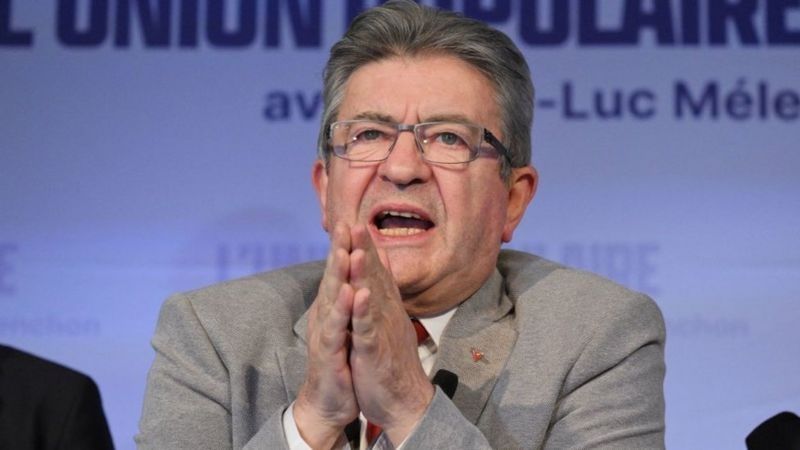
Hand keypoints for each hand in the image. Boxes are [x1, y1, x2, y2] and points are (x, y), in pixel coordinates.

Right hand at [294, 224, 358, 448]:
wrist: (330, 402)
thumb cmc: (342, 361)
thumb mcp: (349, 325)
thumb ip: (352, 299)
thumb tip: (357, 275)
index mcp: (333, 307)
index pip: (340, 272)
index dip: (346, 246)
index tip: (354, 218)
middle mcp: (326, 315)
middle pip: (333, 277)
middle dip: (339, 249)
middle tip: (344, 222)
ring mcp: (326, 333)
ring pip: (332, 298)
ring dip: (340, 274)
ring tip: (348, 251)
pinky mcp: (329, 352)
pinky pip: (337, 328)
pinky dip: (344, 310)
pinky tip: (350, 294)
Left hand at [348, 224, 434, 445]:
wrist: (404, 401)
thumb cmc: (391, 361)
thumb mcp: (388, 320)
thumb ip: (385, 290)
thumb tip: (384, 262)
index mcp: (384, 307)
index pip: (375, 271)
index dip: (365, 247)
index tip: (355, 221)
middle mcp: (386, 314)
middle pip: (374, 277)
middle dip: (364, 250)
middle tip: (355, 222)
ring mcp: (381, 331)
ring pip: (371, 297)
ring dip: (364, 273)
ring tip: (356, 249)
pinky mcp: (375, 351)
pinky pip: (368, 328)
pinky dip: (364, 311)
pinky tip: (360, 294)